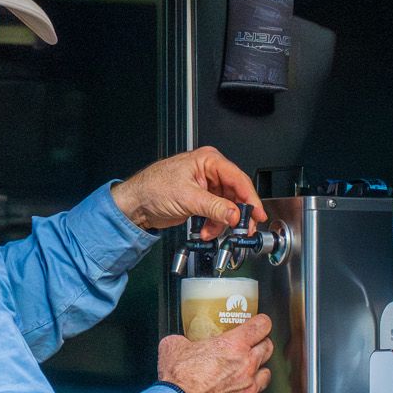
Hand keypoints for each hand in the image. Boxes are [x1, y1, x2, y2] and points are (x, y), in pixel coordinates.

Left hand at [112, 147, 264, 237]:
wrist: (135, 203)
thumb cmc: (152, 188)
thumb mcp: (188, 198)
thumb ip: (215, 208)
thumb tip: (235, 215)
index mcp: (208, 160)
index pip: (238, 179)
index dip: (250, 198)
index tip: (257, 214)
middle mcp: (209, 171)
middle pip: (236, 194)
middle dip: (237, 214)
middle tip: (243, 229)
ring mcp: (206, 186)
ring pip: (227, 206)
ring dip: (222, 223)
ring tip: (211, 232)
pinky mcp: (201, 200)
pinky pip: (217, 213)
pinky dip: (213, 225)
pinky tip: (205, 231)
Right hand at [158, 314, 272, 392]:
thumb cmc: (178, 380)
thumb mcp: (174, 346)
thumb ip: (183, 340)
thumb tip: (180, 341)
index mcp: (234, 344)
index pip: (262, 325)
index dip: (260, 323)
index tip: (258, 325)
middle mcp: (247, 365)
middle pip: (268, 347)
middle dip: (260, 344)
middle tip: (250, 347)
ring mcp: (249, 387)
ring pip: (266, 374)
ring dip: (258, 371)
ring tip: (246, 373)